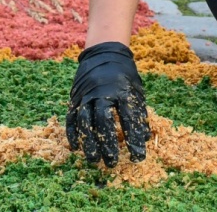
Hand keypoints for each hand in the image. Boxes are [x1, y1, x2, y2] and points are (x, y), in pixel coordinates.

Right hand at [66, 41, 149, 166]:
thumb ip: (139, 112)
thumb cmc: (124, 75)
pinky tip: (77, 147)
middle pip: (104, 121)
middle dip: (108, 144)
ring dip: (89, 143)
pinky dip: (73, 133)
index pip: (129, 118)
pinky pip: (72, 117)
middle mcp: (103, 92)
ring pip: (85, 121)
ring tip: (94, 159)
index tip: (138, 156)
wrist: (104, 53)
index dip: (133, 138)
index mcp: (122, 90)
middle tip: (112, 162)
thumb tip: (144, 139)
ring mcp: (86, 94)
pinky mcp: (75, 96)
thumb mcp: (136, 90)